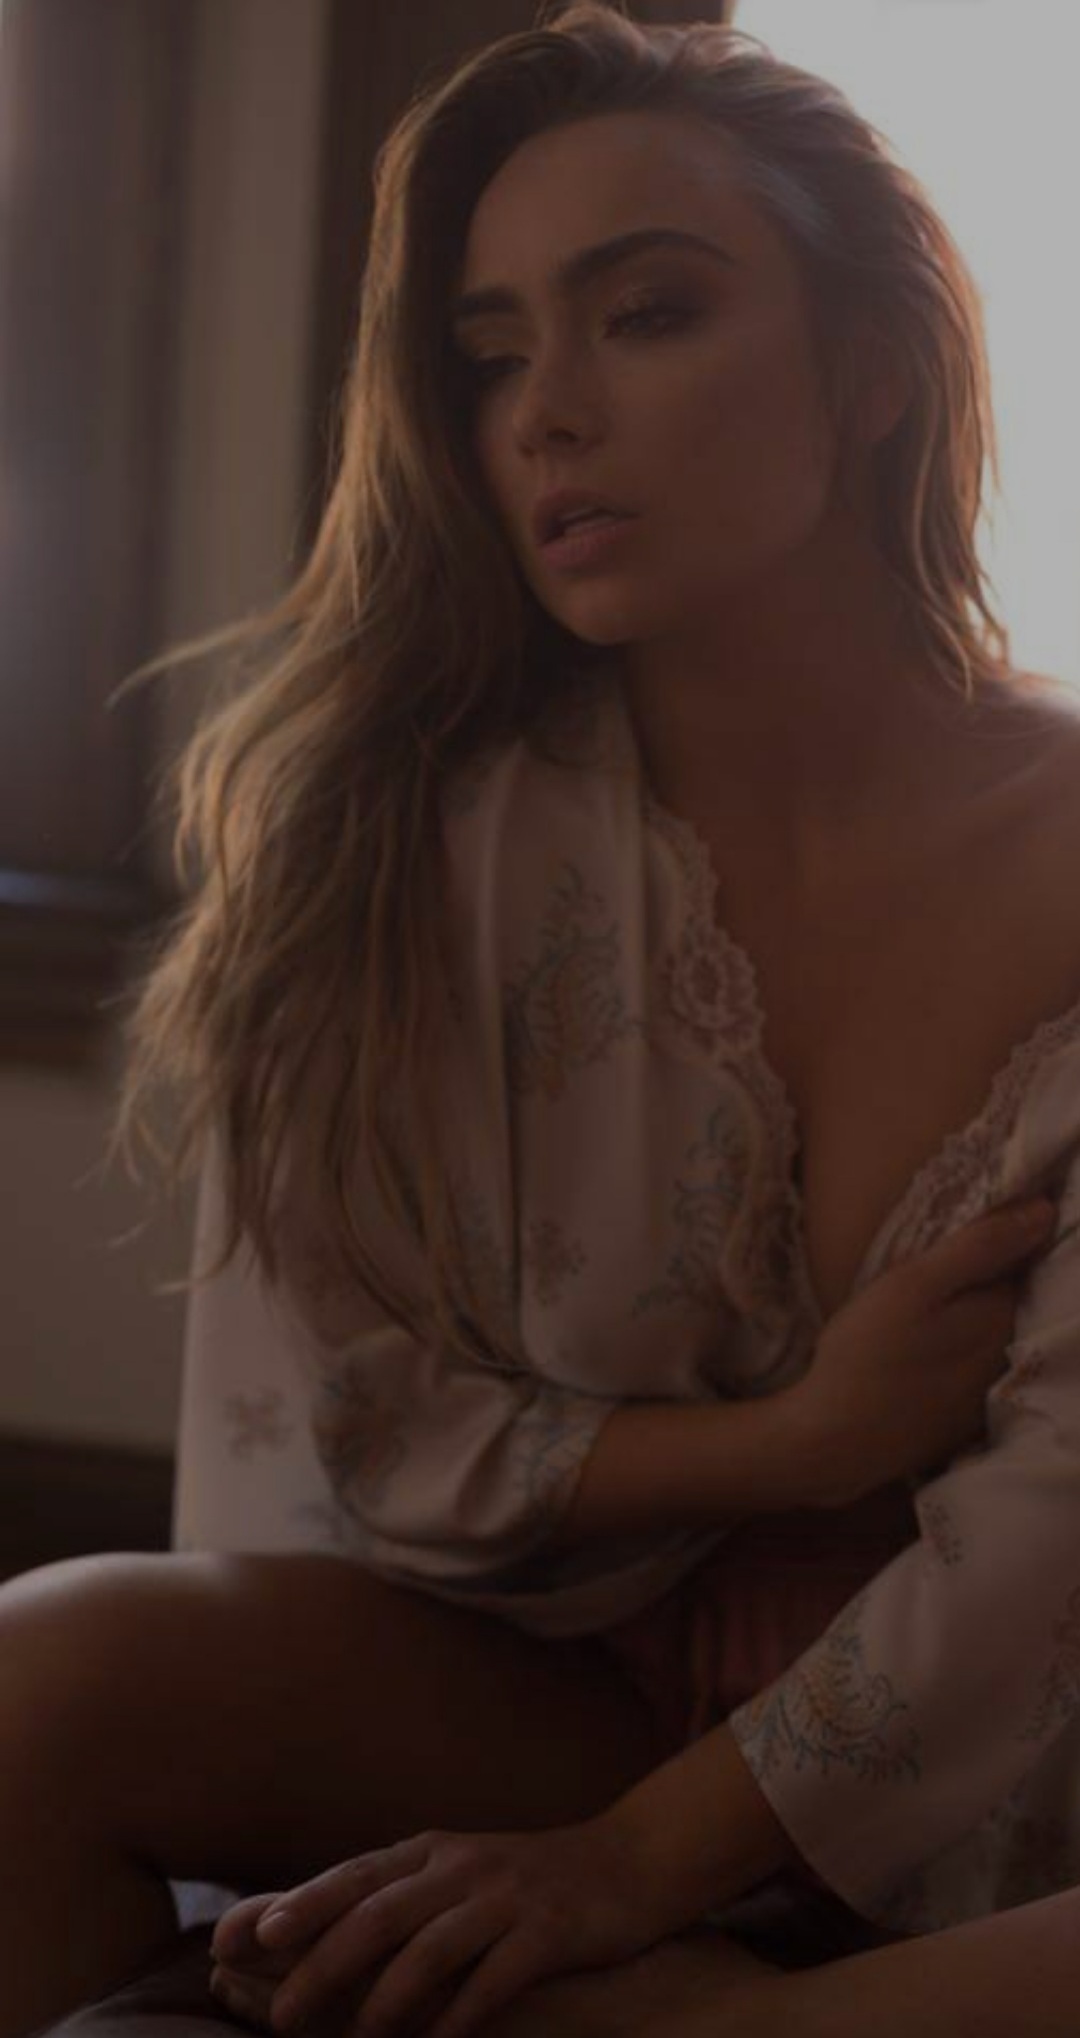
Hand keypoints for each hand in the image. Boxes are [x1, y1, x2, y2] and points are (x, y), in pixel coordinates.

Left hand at [208, 1814, 678, 2037]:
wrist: (630, 1861)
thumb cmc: (526, 1881)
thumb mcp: (456, 1873)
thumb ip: (396, 1895)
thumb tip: (317, 1928)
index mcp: (431, 1850)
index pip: (354, 1875)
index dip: (302, 1904)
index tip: (250, 1938)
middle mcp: (461, 1866)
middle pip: (379, 1913)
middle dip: (324, 1964)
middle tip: (283, 2016)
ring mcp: (507, 1896)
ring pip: (431, 1947)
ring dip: (387, 2000)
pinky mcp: (550, 1930)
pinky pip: (496, 1977)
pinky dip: (462, 2014)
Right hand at [786, 1197, 1058, 1506]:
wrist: (834, 1441)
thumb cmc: (869, 1352)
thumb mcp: (915, 1282)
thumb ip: (981, 1245)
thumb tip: (1045, 1209)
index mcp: (1003, 1317)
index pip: (1022, 1264)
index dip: (1000, 1242)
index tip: (967, 1237)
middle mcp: (1010, 1358)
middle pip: (1012, 1304)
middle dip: (991, 1283)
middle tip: (941, 1273)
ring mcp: (988, 1395)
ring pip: (994, 1340)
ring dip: (975, 1323)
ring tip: (934, 1315)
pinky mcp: (964, 1422)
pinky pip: (976, 1374)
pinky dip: (961, 1359)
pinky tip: (928, 1359)